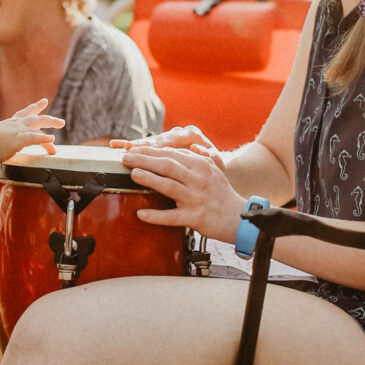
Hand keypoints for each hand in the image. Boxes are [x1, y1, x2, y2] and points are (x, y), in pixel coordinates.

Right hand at [0, 98, 62, 164]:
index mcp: (9, 124)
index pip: (24, 113)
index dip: (35, 107)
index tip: (44, 102)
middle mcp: (14, 124)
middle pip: (36, 118)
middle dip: (49, 119)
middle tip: (61, 122)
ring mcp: (17, 131)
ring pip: (38, 124)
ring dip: (51, 123)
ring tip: (61, 124)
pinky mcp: (18, 139)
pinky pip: (34, 137)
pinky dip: (43, 138)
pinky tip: (52, 139)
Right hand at [112, 123, 221, 160]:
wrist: (217, 165)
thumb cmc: (216, 168)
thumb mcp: (217, 164)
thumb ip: (211, 156)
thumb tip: (196, 148)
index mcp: (192, 134)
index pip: (172, 139)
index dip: (158, 145)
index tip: (146, 151)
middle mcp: (179, 132)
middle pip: (157, 139)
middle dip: (142, 146)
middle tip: (128, 151)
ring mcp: (170, 136)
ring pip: (150, 141)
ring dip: (135, 145)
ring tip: (120, 148)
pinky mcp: (162, 143)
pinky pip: (146, 144)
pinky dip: (132, 145)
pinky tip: (115, 145)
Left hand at [126, 145, 244, 238]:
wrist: (238, 218)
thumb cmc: (223, 193)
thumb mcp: (216, 170)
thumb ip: (202, 156)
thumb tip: (191, 146)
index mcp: (201, 165)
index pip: (172, 154)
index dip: (152, 151)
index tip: (135, 149)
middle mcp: (199, 179)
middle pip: (168, 166)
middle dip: (144, 160)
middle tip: (126, 158)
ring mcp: (196, 198)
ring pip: (169, 186)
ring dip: (149, 179)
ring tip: (133, 174)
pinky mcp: (194, 217)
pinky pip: (171, 217)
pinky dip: (155, 216)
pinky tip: (140, 213)